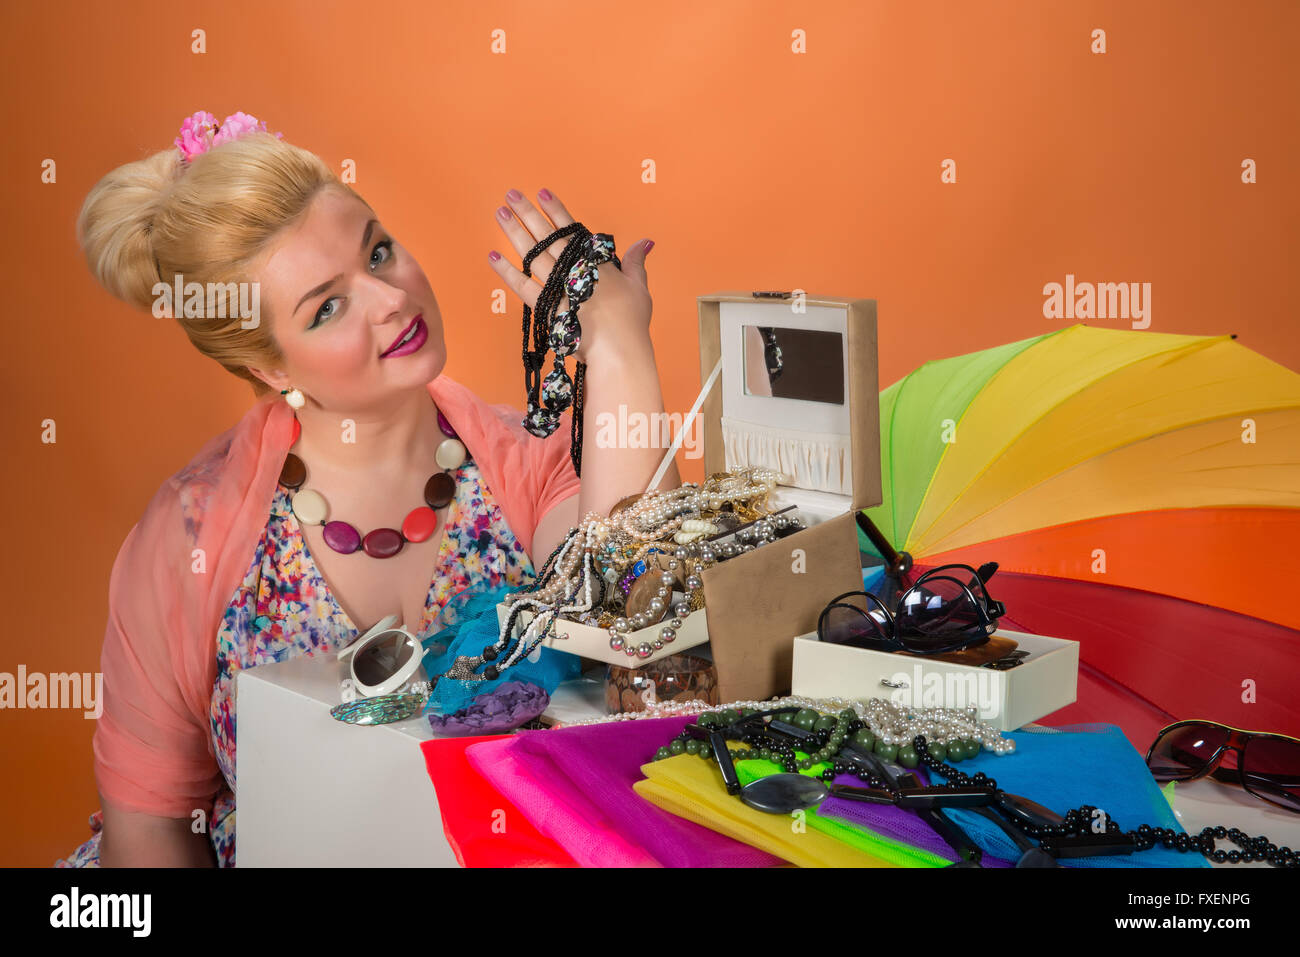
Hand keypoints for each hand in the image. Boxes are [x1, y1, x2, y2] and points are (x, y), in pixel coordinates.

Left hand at [487, 187, 653, 361]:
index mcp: (596, 262)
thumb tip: (645, 242)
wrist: (618, 349)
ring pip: (532, 253)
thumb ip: (637, 262)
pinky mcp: (545, 307)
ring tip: (501, 213)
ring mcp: (558, 287)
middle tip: (511, 194)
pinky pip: (521, 286)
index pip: (572, 230)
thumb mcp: (640, 288)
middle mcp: (573, 269)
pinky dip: (506, 271)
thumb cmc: (631, 322)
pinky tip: (493, 256)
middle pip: (547, 236)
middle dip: (528, 213)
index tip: (542, 192)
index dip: (556, 210)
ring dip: (515, 232)